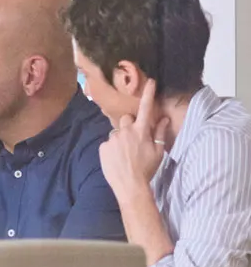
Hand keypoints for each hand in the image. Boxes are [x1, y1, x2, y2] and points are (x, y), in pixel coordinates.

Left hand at [99, 78, 169, 198]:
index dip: (148, 94)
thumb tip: (164, 118)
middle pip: (126, 119)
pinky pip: (108, 143)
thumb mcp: (158, 151)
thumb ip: (159, 132)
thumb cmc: (147, 169)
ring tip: (125, 154)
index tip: (149, 81)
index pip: (146, 108)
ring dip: (121, 138)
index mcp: (141, 131)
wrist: (130, 185)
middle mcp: (125, 131)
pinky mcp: (103, 147)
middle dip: (130, 126)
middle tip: (134, 140)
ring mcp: (112, 138)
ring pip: (116, 132)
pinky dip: (112, 148)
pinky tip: (117, 158)